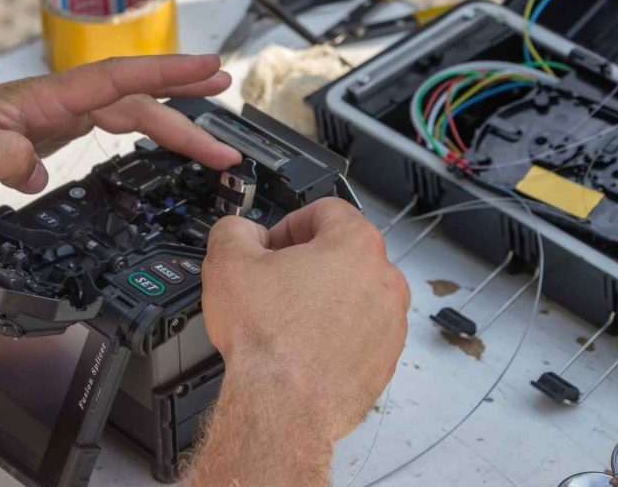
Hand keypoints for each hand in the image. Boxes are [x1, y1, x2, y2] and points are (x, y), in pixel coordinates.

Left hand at [0, 54, 240, 203]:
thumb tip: (37, 168)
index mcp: (44, 99)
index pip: (118, 80)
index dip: (168, 74)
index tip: (209, 70)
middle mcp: (58, 103)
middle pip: (137, 102)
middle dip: (189, 111)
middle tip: (229, 136)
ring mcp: (58, 118)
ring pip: (130, 116)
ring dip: (174, 127)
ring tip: (212, 144)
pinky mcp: (52, 136)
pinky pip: (112, 129)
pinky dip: (144, 135)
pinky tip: (157, 146)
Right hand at [201, 198, 409, 440]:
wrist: (281, 407)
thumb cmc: (267, 341)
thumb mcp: (228, 262)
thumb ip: (235, 230)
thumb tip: (243, 232)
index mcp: (356, 246)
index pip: (327, 210)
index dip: (291, 222)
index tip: (274, 243)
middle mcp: (384, 281)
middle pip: (345, 252)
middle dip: (308, 261)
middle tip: (275, 281)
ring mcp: (390, 323)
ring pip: (355, 294)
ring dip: (325, 298)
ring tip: (288, 318)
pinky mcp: (385, 359)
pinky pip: (361, 332)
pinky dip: (337, 333)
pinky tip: (304, 345)